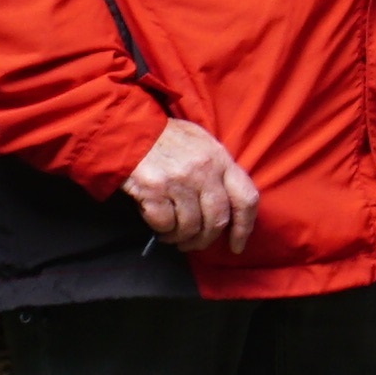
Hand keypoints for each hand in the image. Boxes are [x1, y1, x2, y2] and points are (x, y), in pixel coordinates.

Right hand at [125, 117, 257, 256]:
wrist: (129, 129)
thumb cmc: (167, 138)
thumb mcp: (201, 143)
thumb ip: (218, 170)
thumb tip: (228, 205)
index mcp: (220, 159)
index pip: (246, 199)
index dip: (244, 228)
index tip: (237, 245)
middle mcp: (203, 171)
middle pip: (217, 220)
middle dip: (206, 239)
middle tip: (195, 242)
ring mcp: (179, 181)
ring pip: (191, 227)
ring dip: (182, 238)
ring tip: (174, 235)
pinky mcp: (155, 191)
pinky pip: (166, 224)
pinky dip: (163, 231)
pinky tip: (159, 226)